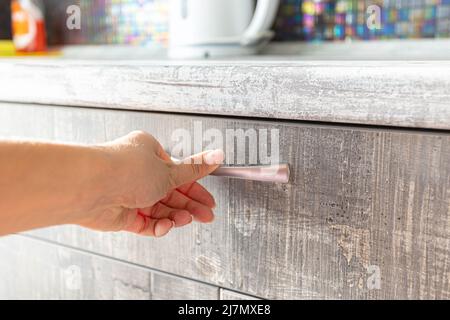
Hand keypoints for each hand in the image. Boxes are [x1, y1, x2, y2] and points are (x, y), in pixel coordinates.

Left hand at [77, 131, 223, 236]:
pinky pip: (145, 223)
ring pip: (159, 209)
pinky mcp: (121, 214)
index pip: (178, 173)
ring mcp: (129, 194)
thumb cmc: (123, 168)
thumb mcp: (168, 170)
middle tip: (206, 216)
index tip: (209, 200)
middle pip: (170, 193)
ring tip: (185, 220)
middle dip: (189, 206)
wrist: (90, 187)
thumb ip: (194, 169)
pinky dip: (157, 226)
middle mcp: (138, 173)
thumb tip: (216, 156)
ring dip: (174, 215)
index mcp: (148, 154)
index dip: (196, 188)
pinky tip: (165, 226)